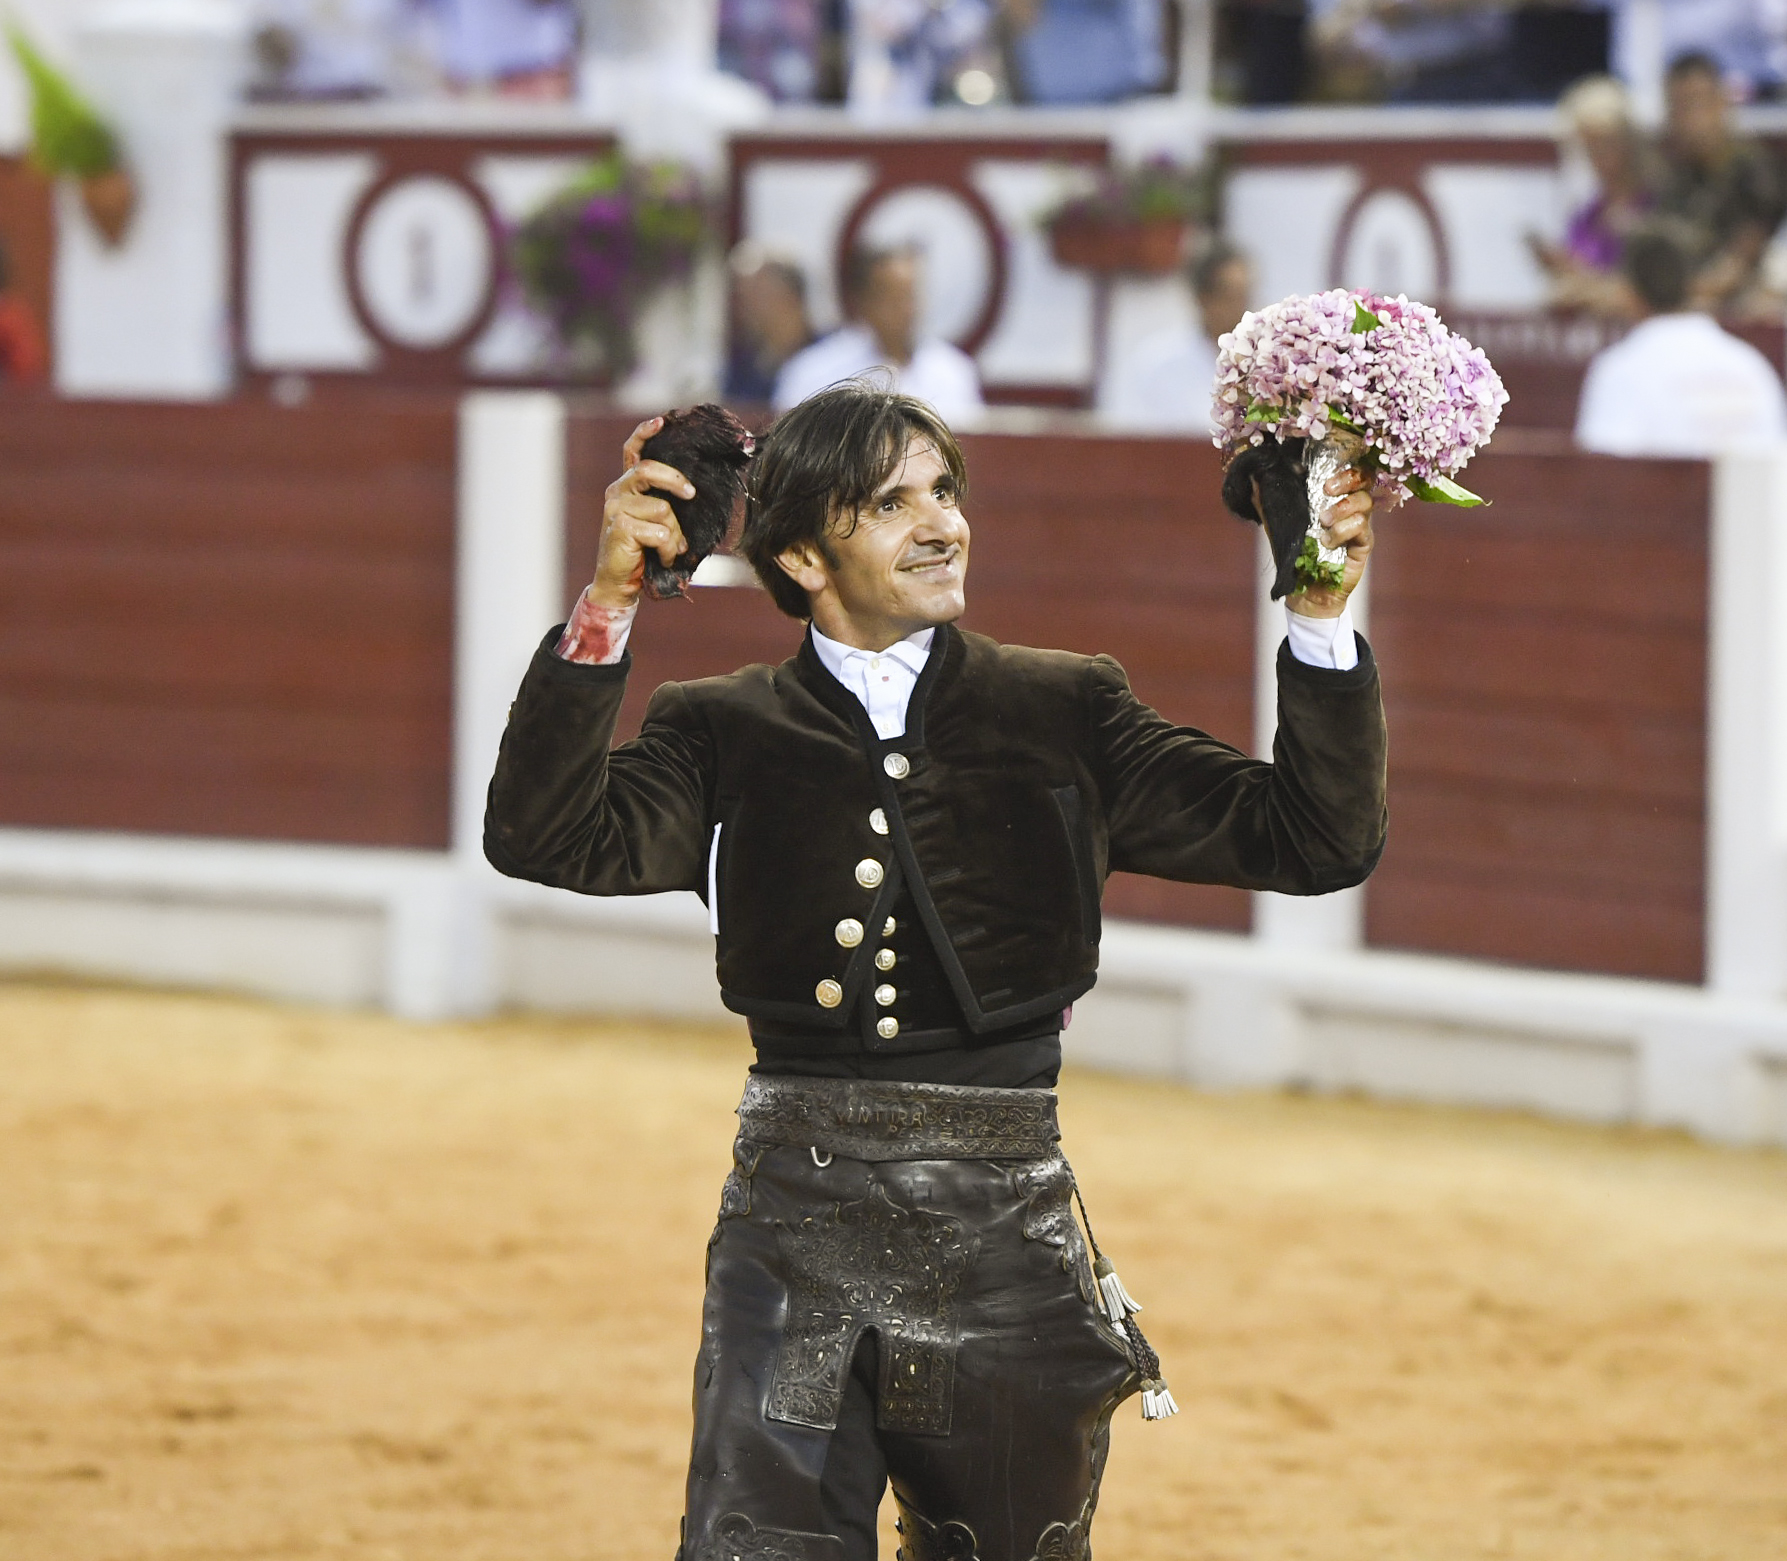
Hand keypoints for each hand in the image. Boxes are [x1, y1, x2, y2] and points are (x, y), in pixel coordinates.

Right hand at [587, 416, 694, 611]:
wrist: (619, 582)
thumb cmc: (643, 551)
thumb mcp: (656, 521)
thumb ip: (666, 503)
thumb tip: (694, 491)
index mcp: (627, 486)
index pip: (633, 452)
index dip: (645, 433)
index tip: (661, 421)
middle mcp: (618, 492)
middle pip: (649, 470)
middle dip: (676, 481)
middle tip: (691, 494)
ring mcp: (616, 509)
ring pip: (663, 510)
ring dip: (675, 534)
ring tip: (670, 549)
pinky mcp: (620, 527)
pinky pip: (660, 532)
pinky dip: (668, 549)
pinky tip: (662, 557)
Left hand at [1284, 466, 1372, 619]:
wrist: (1305, 592)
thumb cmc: (1295, 557)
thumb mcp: (1279, 526)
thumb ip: (1269, 503)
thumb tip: (1253, 476)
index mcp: (1332, 498)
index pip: (1347, 471)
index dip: (1342, 466)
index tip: (1321, 474)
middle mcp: (1350, 507)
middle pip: (1364, 479)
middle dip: (1348, 478)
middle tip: (1327, 489)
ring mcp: (1359, 524)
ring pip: (1364, 501)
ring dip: (1342, 508)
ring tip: (1323, 522)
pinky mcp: (1364, 543)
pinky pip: (1362, 526)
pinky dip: (1343, 531)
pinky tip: (1328, 542)